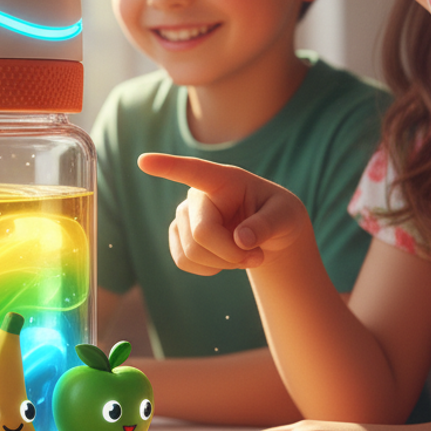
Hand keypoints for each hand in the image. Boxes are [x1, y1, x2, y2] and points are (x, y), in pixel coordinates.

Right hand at [137, 153, 308, 273]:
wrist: (270, 237)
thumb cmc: (279, 216)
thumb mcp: (288, 216)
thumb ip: (268, 225)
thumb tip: (240, 240)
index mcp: (223, 179)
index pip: (192, 171)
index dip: (167, 167)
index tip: (143, 161)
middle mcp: (197, 195)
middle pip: (202, 233)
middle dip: (231, 254)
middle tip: (257, 257)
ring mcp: (184, 215)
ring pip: (192, 251)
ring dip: (223, 264)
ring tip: (245, 256)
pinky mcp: (177, 236)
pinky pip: (183, 261)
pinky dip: (208, 270)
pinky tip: (224, 261)